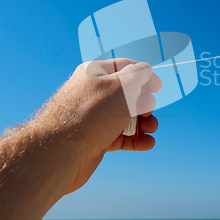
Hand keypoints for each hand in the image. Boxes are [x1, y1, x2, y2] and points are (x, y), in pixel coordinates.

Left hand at [35, 58, 161, 193]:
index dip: (144, 75)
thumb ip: (139, 74)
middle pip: (128, 94)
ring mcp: (94, 117)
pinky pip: (121, 136)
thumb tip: (147, 70)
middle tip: (149, 112)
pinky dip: (135, 139)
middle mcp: (94, 93)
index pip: (125, 67)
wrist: (61, 152)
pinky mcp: (95, 139)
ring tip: (151, 130)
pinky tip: (147, 143)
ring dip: (143, 123)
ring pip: (126, 117)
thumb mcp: (123, 85)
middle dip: (145, 103)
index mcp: (95, 73)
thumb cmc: (92, 113)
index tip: (158, 88)